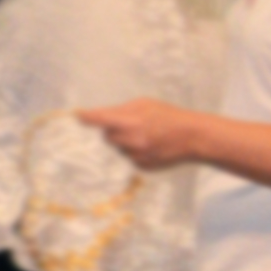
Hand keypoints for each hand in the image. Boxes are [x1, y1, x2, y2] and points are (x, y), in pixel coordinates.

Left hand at [76, 99, 196, 171]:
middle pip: (107, 136)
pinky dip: (135, 151)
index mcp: (130, 121)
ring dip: (125, 141)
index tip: (78, 116)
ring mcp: (137, 156)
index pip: (101, 119)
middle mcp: (131, 141)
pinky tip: (151, 145)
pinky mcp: (142, 166)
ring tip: (146, 134)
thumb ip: (121, 110)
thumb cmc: (168, 116)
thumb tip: (101, 116)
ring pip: (119, 148)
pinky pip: (130, 157)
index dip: (88, 118)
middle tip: (130, 124)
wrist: (192, 137)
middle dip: (114, 130)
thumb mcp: (145, 104)